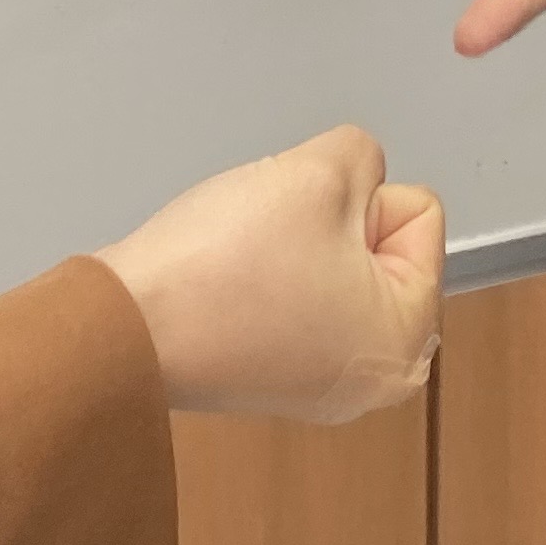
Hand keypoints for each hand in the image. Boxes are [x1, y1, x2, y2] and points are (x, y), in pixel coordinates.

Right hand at [94, 126, 444, 423]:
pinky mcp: (269, 382)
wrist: (126, 326)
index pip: (419, 212)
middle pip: (381, 245)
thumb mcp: (320, 171)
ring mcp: (320, 389)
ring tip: (249, 260)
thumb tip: (358, 179)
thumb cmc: (231, 258)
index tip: (304, 222)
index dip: (361, 197)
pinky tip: (231, 284)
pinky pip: (294, 300)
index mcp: (406, 339)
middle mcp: (376, 381)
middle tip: (277, 239)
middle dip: (333, 224)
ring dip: (297, 246)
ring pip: (333, 266)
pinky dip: (267, 279)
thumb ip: (365, 155)